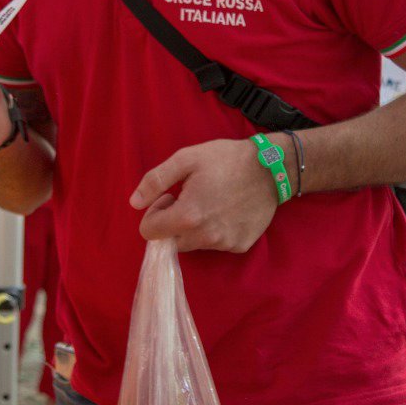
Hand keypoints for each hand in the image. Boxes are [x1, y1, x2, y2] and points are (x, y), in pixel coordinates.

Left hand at [130, 138, 278, 251]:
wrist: (271, 167)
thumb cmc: (226, 159)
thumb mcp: (186, 159)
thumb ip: (155, 181)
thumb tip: (134, 203)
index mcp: (187, 216)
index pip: (149, 232)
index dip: (155, 212)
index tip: (170, 196)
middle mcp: (204, 236)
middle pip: (171, 242)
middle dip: (173, 223)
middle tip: (189, 198)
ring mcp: (224, 244)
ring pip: (194, 244)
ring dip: (194, 228)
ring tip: (211, 202)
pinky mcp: (240, 246)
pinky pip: (217, 244)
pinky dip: (216, 231)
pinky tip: (227, 210)